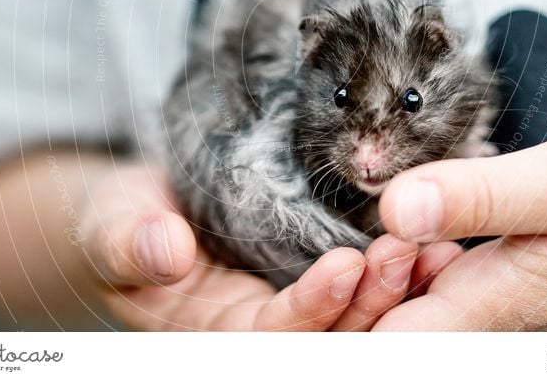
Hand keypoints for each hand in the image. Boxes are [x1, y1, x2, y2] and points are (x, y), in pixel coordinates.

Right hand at [81, 163, 434, 329]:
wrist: (153, 207)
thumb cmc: (128, 220)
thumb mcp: (115, 223)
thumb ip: (129, 239)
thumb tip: (164, 250)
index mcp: (216, 334)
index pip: (271, 338)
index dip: (309, 310)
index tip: (344, 266)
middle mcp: (263, 329)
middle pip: (329, 337)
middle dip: (371, 304)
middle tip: (405, 254)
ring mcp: (295, 303)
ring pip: (357, 317)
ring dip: (396, 289)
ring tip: (429, 249)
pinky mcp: (316, 273)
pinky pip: (365, 285)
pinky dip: (399, 271)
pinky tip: (430, 244)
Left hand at [373, 120, 546, 329]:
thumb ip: (480, 198)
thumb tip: (392, 209)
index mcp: (496, 305)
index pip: (395, 344)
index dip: (352, 314)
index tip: (345, 263)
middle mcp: (491, 315)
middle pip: (394, 330)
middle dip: (359, 291)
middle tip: (366, 232)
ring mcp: (499, 301)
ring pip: (412, 307)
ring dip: (384, 270)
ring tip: (391, 220)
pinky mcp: (506, 281)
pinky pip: (438, 284)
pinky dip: (414, 255)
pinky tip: (418, 218)